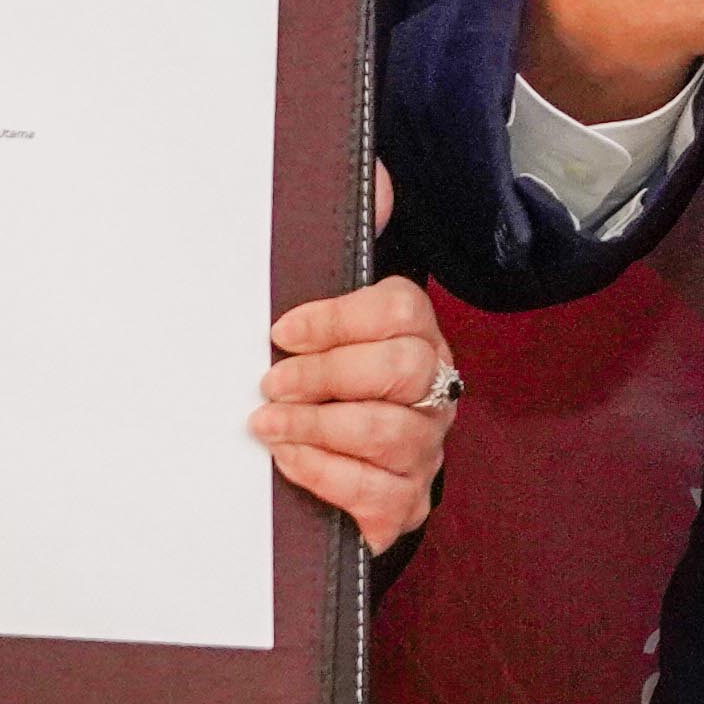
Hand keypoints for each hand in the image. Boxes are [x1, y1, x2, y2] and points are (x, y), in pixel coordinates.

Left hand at [251, 277, 460, 555]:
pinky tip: (289, 458)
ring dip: (315, 426)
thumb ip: (346, 277)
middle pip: (402, 369)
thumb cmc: (335, 396)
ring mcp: (426, 449)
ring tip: (269, 423)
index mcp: (421, 340)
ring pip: (386, 431)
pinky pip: (372, 490)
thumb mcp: (335, 337)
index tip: (282, 333)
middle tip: (272, 383)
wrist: (346, 479)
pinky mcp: (408, 501)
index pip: (400, 311)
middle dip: (326, 374)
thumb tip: (377, 201)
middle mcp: (435, 392)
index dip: (336, 319)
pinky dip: (322, 472)